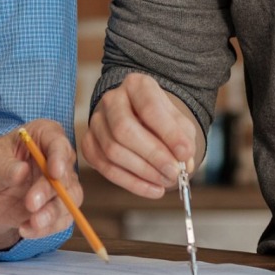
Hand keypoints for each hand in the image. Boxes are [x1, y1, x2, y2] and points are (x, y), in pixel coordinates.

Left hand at [0, 119, 81, 250]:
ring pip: (70, 199)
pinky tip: (25, 229)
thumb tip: (21, 172)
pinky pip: (62, 219)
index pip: (58, 142)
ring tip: (32, 223)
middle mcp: (56, 159)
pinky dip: (47, 228)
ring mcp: (58, 185)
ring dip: (53, 213)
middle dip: (49, 191)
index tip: (54, 172)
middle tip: (30, 203)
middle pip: (65, 175)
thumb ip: (2, 165)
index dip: (59, 157)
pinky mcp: (55, 208)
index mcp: (41, 136)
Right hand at [81, 72, 204, 198]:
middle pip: (124, 130)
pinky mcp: (89, 143)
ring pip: (112, 151)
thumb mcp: (179, 123)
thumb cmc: (161, 121)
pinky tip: (152, 188)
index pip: (149, 108)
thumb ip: (183, 140)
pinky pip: (105, 167)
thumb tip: (183, 162)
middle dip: (152, 155)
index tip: (185, 153)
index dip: (168, 133)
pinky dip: (131, 183)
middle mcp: (111, 99)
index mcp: (136, 85)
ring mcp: (96, 121)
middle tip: (173, 172)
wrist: (140, 120)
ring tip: (166, 181)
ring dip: (143, 172)